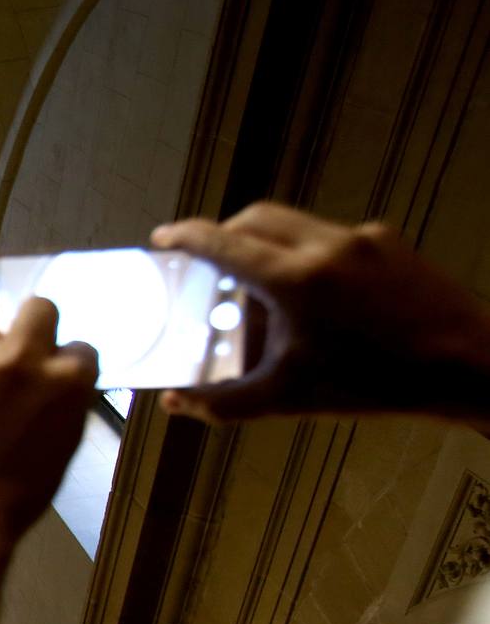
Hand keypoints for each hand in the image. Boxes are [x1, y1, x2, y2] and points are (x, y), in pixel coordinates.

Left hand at [0, 298, 97, 542]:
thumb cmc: (19, 489)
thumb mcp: (65, 440)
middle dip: (33, 326)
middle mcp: (22, 360)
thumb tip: (58, 368)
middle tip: (17, 355)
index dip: (64, 364)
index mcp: (67, 380)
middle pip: (38, 308)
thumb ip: (65, 396)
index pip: (78, 346)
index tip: (51, 378)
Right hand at [151, 204, 489, 422]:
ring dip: (267, 245)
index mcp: (295, 280)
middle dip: (224, 235)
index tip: (163, 239)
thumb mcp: (290, 397)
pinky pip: (333, 239)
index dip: (184, 237)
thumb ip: (224, 401)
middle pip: (255, 219)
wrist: (469, 367)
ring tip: (264, 287)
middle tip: (206, 261)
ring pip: (295, 226)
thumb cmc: (379, 384)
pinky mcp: (390, 243)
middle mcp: (326, 246)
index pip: (221, 242)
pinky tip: (317, 298)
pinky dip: (309, 257)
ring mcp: (362, 239)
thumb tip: (175, 404)